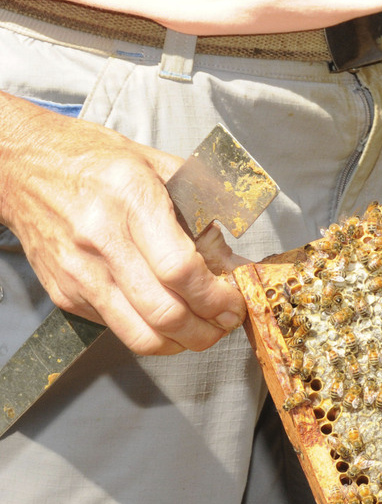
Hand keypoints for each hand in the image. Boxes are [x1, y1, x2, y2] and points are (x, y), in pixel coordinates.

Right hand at [0, 96, 249, 354]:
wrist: (23, 166)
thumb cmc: (97, 160)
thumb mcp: (159, 166)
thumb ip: (204, 211)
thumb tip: (235, 260)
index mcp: (131, 201)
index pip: (180, 269)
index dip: (216, 297)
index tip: (234, 300)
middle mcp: (100, 241)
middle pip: (164, 312)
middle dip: (207, 330)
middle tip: (226, 322)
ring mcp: (78, 272)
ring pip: (140, 335)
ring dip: (182, 342)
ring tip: (203, 329)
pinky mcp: (63, 292)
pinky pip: (116, 329)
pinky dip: (150, 333)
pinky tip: (167, 317)